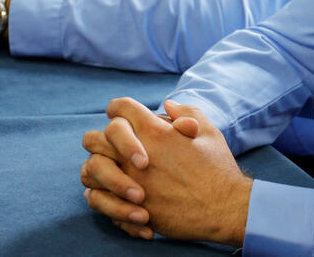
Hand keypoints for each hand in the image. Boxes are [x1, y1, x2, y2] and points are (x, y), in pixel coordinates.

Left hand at [82, 98, 250, 245]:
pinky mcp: (128, 207)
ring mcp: (129, 181)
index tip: (121, 116)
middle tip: (112, 147)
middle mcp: (137, 153)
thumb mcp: (208, 132)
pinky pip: (97, 199)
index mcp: (155, 131)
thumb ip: (187, 113)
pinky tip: (117, 197)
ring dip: (98, 169)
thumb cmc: (217, 169)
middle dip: (101, 139)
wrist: (223, 207)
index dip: (118, 108)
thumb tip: (167, 105)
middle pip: (95, 137)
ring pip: (90, 169)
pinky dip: (102, 197)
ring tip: (111, 173)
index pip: (121, 108)